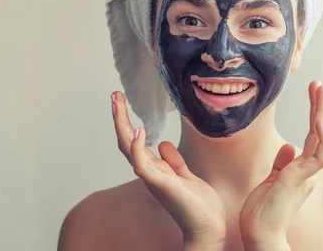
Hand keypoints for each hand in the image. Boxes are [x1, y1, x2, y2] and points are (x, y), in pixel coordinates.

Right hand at [111, 91, 226, 246]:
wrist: (208, 228)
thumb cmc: (199, 206)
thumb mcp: (186, 176)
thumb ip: (174, 162)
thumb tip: (161, 143)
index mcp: (156, 169)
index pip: (135, 141)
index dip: (126, 122)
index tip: (121, 101)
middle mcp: (150, 172)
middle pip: (126, 140)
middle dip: (119, 117)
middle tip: (114, 94)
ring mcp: (153, 178)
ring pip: (128, 148)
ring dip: (122, 125)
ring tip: (117, 103)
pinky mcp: (161, 184)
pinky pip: (142, 165)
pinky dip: (137, 148)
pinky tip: (137, 130)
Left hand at [239, 81, 322, 248]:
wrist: (260, 236)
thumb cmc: (263, 213)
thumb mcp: (271, 182)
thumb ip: (281, 164)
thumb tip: (288, 147)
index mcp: (300, 169)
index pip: (310, 136)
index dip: (313, 114)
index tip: (313, 93)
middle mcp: (307, 170)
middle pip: (319, 132)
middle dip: (319, 106)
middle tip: (319, 84)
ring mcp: (306, 173)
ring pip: (322, 138)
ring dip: (322, 113)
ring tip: (321, 90)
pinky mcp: (300, 178)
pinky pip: (318, 155)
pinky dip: (321, 137)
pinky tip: (319, 119)